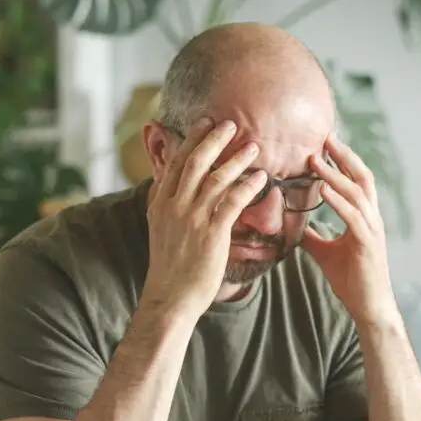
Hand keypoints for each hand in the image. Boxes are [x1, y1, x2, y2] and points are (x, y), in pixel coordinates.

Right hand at [140, 117, 267, 320]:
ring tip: (252, 147)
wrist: (170, 297)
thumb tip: (166, 185)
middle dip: (213, 139)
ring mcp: (192, 219)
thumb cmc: (170, 267)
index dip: (191, 140)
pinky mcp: (211, 234)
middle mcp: (174, 206)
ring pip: (216, 178)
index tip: (204, 123)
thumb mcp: (160, 230)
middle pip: (195, 162)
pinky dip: (248, 186)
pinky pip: (233, 201)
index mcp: (160, 204)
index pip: (175, 163)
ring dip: (236, 159)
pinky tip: (261, 178)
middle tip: (230, 124)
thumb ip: (165, 205)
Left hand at [301, 134, 396, 325]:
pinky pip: (353, 217)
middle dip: (344, 156)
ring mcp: (372, 230)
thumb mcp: (326, 253)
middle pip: (361, 178)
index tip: (325, 144)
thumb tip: (295, 227)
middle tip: (325, 138)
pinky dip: (338, 201)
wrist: (368, 306)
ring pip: (357, 193)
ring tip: (316, 160)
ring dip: (336, 175)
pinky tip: (323, 190)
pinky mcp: (367, 244)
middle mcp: (372, 219)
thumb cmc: (352, 280)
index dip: (343, 161)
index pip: (356, 181)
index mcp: (364, 218)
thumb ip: (313, 237)